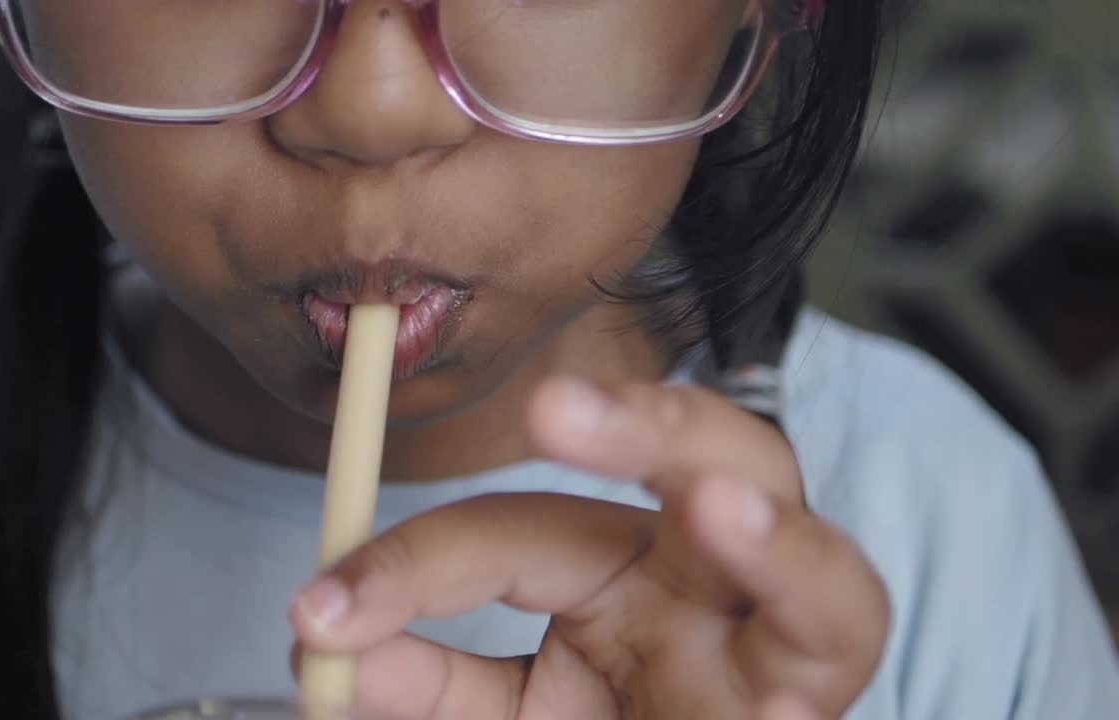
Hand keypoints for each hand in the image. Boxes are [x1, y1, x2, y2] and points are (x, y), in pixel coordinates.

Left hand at [290, 378, 890, 718]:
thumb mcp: (504, 717)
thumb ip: (429, 684)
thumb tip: (324, 644)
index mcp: (627, 570)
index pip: (524, 530)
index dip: (420, 562)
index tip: (320, 613)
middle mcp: (716, 589)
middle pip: (723, 459)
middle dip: (648, 427)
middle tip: (553, 409)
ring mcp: (782, 661)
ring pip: (824, 570)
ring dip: (772, 534)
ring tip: (718, 506)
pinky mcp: (807, 716)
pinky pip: (825, 684)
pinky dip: (801, 691)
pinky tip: (782, 713)